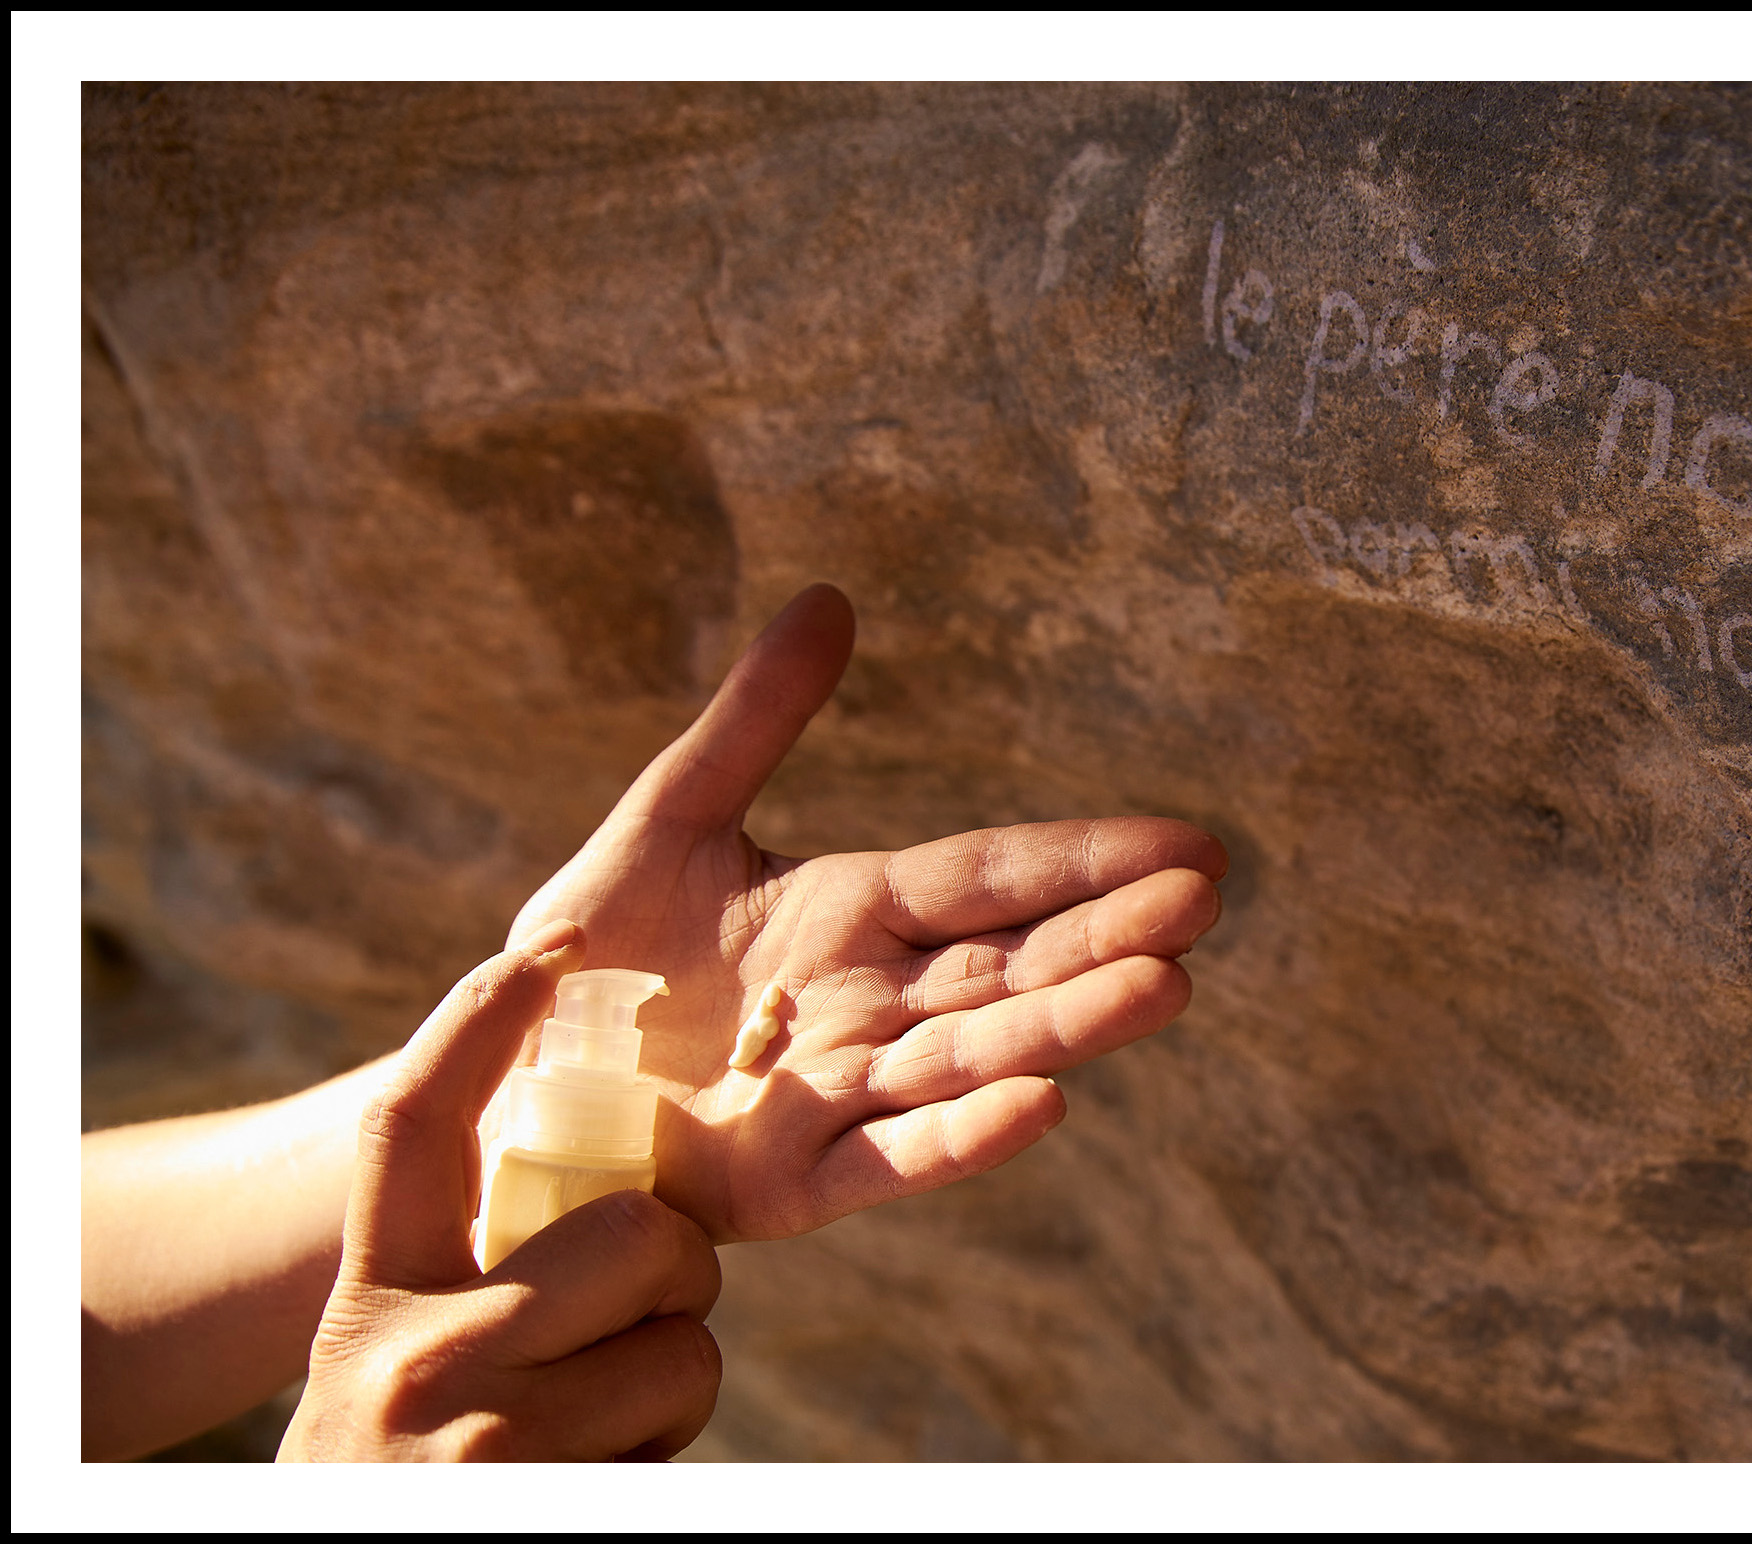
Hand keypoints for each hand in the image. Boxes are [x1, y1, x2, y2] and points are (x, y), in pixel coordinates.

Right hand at [281, 922, 722, 1459]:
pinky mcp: (560, 1501)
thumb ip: (474, 1290)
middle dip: (672, 1273)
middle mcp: (421, 1360)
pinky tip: (594, 1488)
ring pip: (691, 1347)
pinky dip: (663, 1459)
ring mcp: (493, 1440)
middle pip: (641, 1234)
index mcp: (372, 1306)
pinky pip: (684, 1436)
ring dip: (674, 1382)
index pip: (416, 1131)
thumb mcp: (393, 1377)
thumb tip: (605, 1203)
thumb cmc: (391, 1486)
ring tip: (590, 1435)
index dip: (480, 1027)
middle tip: (627, 1325)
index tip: (544, 948)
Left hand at [504, 585, 1227, 1243]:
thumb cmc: (594, 957)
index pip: (993, 878)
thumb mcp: (667, 820)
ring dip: (1068, 1027)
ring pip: (974, 1056)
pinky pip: (889, 1160)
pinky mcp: (791, 1181)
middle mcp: (871, 1003)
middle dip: (1107, 935)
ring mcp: (841, 1095)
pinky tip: (1042, 1107)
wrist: (503, 1084)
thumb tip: (830, 596)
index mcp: (853, 912)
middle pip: (1010, 965)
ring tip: (1164, 990)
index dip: (1089, 859)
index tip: (1194, 845)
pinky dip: (961, 1139)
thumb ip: (752, 722)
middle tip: (1205, 904)